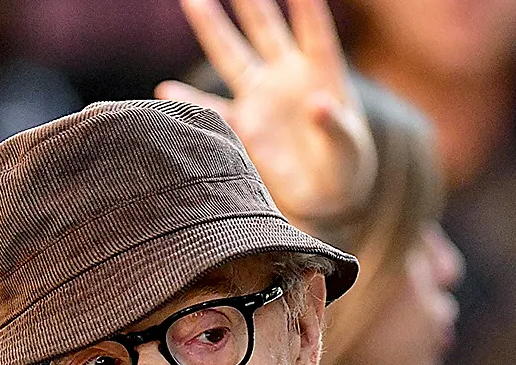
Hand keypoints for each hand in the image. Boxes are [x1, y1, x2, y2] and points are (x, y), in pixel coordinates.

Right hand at [157, 0, 374, 225]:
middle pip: (266, 30)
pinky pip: (212, 111)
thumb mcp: (350, 147)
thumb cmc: (346, 166)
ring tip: (192, 1)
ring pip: (233, 56)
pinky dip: (189, 103)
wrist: (324, 194)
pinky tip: (165, 92)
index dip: (307, 8)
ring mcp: (262, 98)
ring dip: (214, 29)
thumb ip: (336, 126)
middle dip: (249, 4)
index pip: (314, 32)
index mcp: (322, 73)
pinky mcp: (243, 126)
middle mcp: (287, 77)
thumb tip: (319, 104)